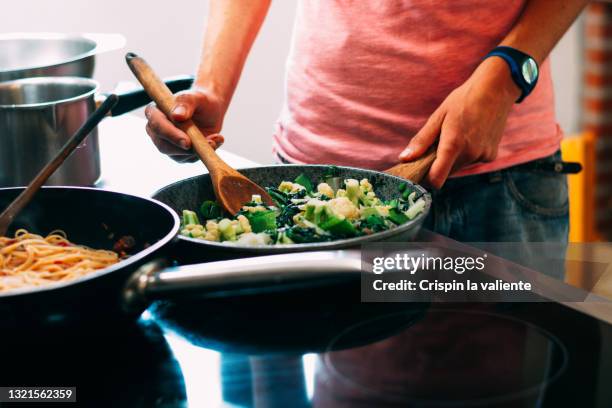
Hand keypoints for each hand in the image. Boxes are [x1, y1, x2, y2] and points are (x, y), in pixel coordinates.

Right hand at [145, 88, 225, 162]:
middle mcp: (156, 130)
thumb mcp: (196, 97)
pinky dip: (203, 153)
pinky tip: (215, 141)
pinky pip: (189, 159)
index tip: (187, 141)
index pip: (156, 125)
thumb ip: (186, 103)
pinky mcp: (178, 154)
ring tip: (215, 139)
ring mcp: (166, 144)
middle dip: (184, 148)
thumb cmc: (200, 101)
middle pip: (163, 145)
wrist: (210, 111)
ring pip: (177, 156)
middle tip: (205, 145)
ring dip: (198, 151)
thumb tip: (177, 116)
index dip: (171, 135)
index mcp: (154, 112)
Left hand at [399, 58, 520, 188]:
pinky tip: (472, 135)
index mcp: (453, 145)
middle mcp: (469, 154)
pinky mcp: (491, 155)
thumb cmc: (463, 100)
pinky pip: (472, 161)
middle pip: (446, 172)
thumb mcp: (438, 117)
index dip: (426, 179)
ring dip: (453, 158)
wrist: (496, 89)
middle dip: (438, 163)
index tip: (419, 172)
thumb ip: (421, 140)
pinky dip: (468, 154)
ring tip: (458, 134)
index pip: (436, 179)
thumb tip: (404, 158)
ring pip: (459, 166)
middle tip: (438, 143)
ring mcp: (482, 156)